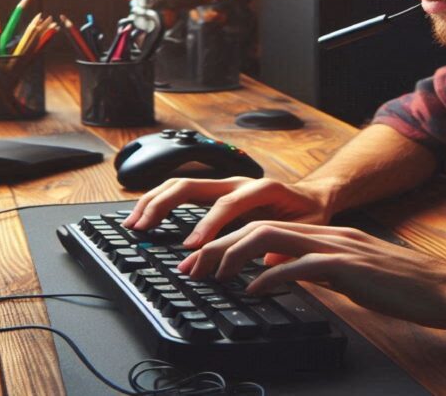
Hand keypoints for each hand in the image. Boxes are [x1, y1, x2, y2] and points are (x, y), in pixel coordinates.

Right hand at [121, 177, 332, 248]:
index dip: (208, 225)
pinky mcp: (216, 190)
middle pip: (193, 184)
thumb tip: (271, 262)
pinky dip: (159, 200)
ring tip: (133, 222)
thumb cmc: (308, 213)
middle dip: (163, 205)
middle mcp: (238, 182)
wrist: (312, 195)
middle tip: (143, 228)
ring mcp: (224, 183)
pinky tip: (144, 215)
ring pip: (181, 183)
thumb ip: (290, 244)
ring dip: (154, 201)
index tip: (192, 247)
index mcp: (261, 189)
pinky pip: (182, 190)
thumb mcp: (307, 229)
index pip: (227, 204)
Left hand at [178, 220, 445, 329]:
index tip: (203, 261)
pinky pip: (302, 265)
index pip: (268, 226)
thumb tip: (282, 274)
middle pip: (261, 224)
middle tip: (192, 266)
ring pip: (274, 236)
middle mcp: (330, 233)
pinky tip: (255, 290)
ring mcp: (340, 246)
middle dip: (220, 244)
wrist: (444, 289)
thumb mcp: (350, 274)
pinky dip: (273, 275)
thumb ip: (316, 269)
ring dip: (236, 254)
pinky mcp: (350, 267)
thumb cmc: (402, 288)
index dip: (230, 241)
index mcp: (328, 234)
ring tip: (213, 273)